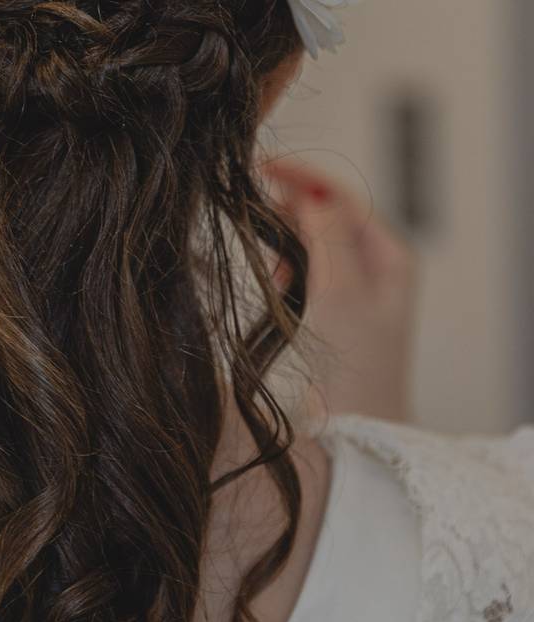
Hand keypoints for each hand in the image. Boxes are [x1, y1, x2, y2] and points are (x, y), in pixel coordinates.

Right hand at [260, 159, 419, 422]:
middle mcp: (376, 267)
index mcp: (390, 256)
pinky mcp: (332, 310)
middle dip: (291, 214)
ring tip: (271, 270)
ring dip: (287, 245)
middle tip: (255, 219)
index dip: (303, 179)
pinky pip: (306, 272)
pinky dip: (287, 271)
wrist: (353, 429)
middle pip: (327, 216)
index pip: (343, 198)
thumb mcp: (342, 293)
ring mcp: (354, 289)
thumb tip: (312, 194)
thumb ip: (329, 237)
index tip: (262, 169)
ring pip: (312, 243)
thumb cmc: (356, 367)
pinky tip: (276, 286)